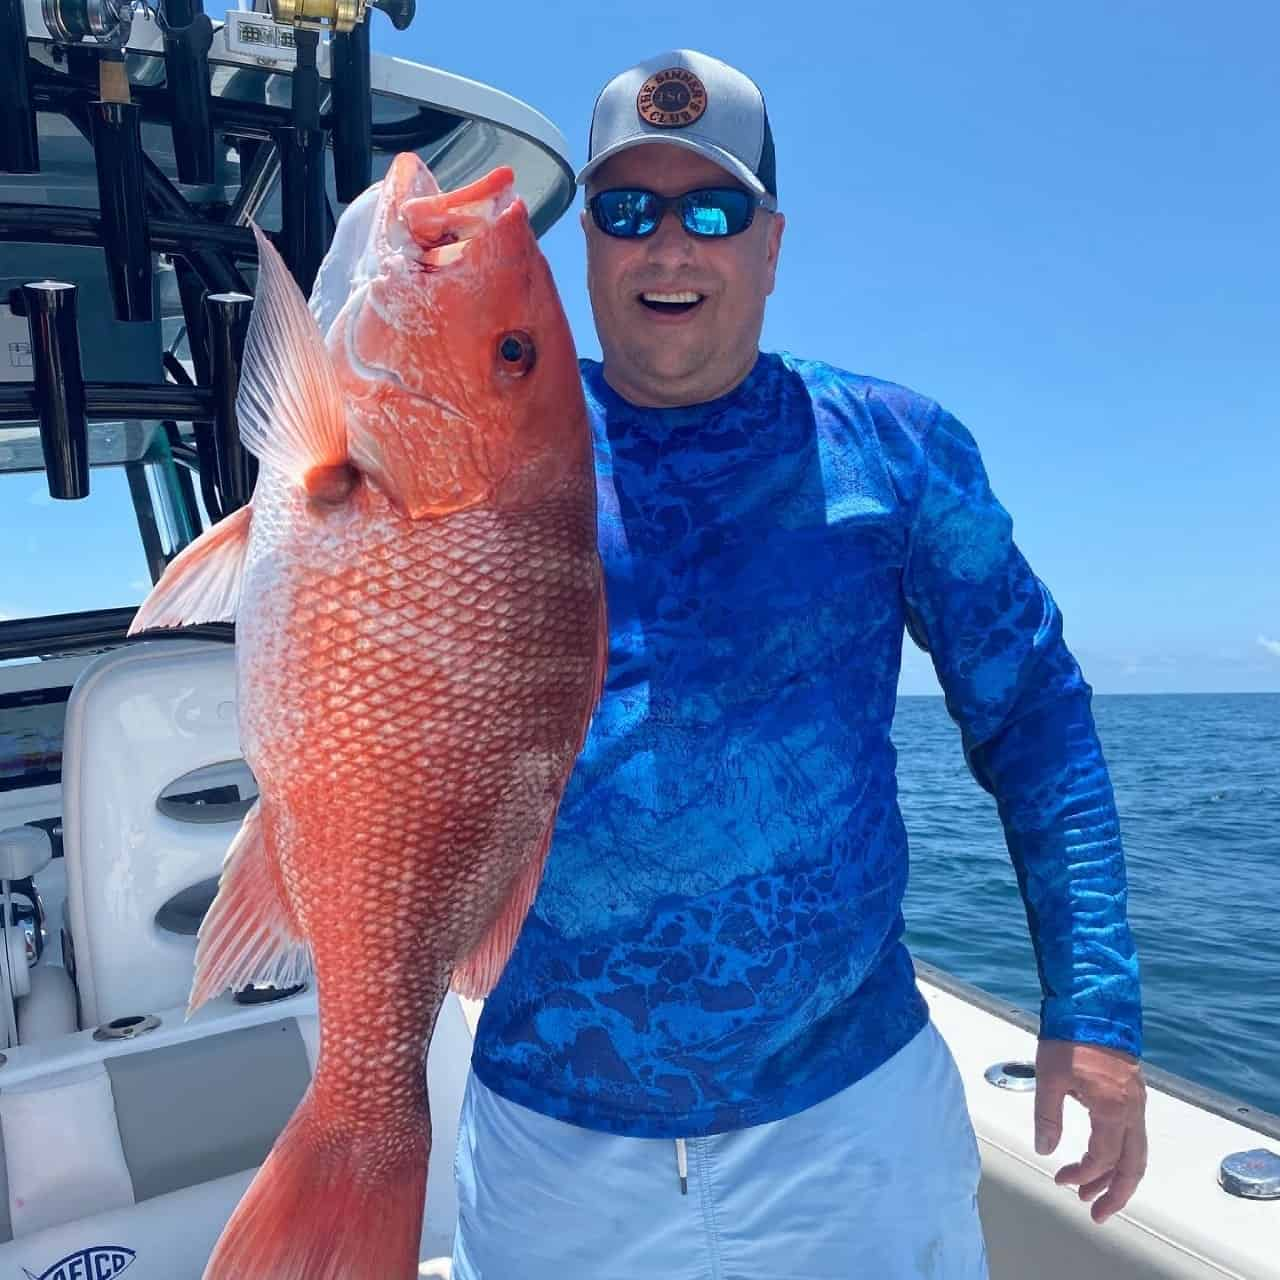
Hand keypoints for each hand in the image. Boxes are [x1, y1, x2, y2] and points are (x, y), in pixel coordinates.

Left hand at [1034, 1038, 1147, 1223]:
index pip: (1102, 1158)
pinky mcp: (1132, 1090)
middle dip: (1115, 1193)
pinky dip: (1120, 1151)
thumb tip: (1044, 1148)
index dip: (1082, 1175)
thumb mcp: (1050, 1076)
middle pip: (1132, 1166)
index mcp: (1114, 1109)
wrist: (1091, 1003)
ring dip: (1117, 1174)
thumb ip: (1047, 1116)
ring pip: (1135, 1151)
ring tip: (1093, 1190)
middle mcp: (1132, 1109)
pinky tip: (1101, 1154)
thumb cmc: (1070, 1034)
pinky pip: (1133, 1133)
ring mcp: (1136, 1100)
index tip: (1062, 1181)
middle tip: (1096, 1213)